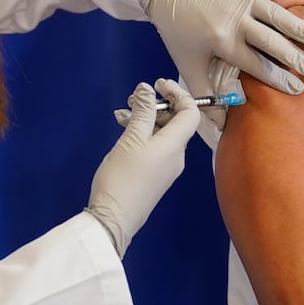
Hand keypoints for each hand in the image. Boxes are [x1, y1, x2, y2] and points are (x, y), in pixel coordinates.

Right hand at [85, 80, 200, 255]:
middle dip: (156, 105)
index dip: (177, 93)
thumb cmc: (122, 178)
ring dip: (145, 119)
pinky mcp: (156, 175)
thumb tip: (147, 89)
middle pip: (175, 122)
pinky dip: (141, 134)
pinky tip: (123, 129)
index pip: (190, 112)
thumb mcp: (130, 140)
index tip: (157, 84)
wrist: (113, 220)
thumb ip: (142, 112)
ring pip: (162, 133)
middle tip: (132, 99)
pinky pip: (154, 146)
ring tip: (121, 113)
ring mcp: (167, 167)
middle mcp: (177, 155)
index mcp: (175, 145)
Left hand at [139, 0, 303, 100]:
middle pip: (272, 42)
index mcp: (223, 41)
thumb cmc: (179, 30)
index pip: (257, 65)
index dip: (278, 80)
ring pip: (277, 14)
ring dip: (299, 26)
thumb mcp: (188, 64)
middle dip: (295, 58)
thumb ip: (205, 94)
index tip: (297, 91)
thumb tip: (221, 123)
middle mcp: (235, 20)